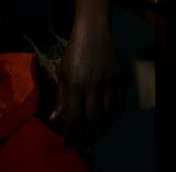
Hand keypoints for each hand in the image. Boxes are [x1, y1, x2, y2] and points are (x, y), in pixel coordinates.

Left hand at [52, 20, 120, 151]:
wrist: (94, 32)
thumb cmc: (74, 52)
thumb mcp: (62, 73)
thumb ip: (61, 98)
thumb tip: (56, 119)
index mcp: (75, 83)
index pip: (74, 116)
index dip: (71, 134)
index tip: (68, 144)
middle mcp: (92, 84)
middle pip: (92, 119)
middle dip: (87, 135)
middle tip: (82, 143)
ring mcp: (108, 82)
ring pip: (108, 114)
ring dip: (101, 128)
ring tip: (95, 135)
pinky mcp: (119, 78)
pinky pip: (120, 103)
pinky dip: (114, 116)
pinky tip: (108, 121)